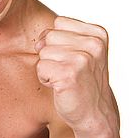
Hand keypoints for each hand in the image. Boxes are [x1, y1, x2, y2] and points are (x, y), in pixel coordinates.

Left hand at [35, 16, 115, 133]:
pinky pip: (40, 67)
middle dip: (52, 55)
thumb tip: (38, 43)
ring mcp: (82, 59)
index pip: (59, 23)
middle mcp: (93, 44)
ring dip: (48, 67)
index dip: (59, 42)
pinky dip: (45, 79)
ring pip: (43, 51)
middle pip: (50, 36)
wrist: (94, 115)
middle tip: (69, 71)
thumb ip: (62, 36)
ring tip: (65, 79)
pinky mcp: (69, 74)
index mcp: (98, 34)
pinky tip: (61, 87)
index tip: (74, 59)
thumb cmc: (84, 82)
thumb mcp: (81, 51)